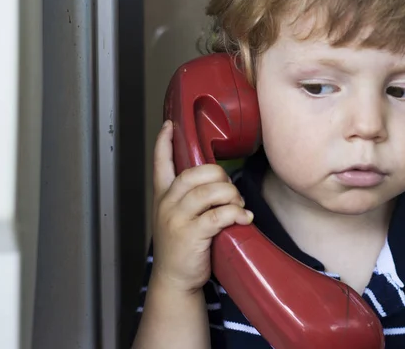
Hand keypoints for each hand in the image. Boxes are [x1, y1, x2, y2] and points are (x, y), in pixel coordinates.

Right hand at [150, 120, 253, 292]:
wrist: (175, 279)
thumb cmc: (181, 246)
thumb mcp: (176, 217)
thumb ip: (189, 198)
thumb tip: (218, 181)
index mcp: (163, 197)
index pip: (160, 164)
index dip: (164, 143)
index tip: (170, 125)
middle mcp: (167, 204)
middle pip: (194, 173)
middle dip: (219, 175)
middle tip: (230, 190)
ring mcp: (178, 219)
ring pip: (209, 192)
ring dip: (231, 195)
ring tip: (238, 206)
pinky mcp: (192, 235)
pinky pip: (219, 215)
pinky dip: (236, 214)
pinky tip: (244, 219)